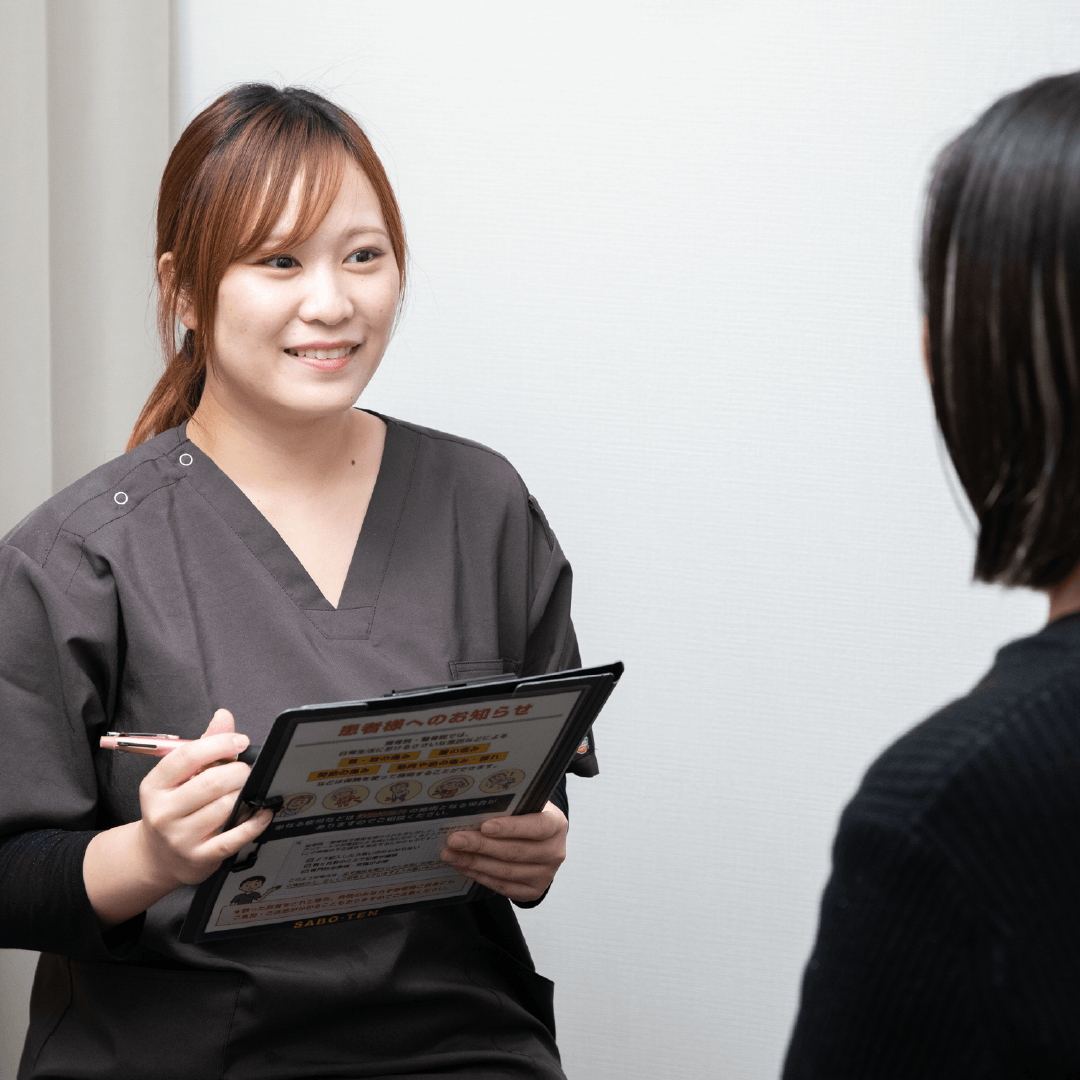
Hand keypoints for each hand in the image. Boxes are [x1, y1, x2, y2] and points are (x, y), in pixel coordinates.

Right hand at [84, 709, 272, 924]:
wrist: (155, 856)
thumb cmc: (172, 808)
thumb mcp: (178, 777)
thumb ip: (204, 746)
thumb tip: (224, 716)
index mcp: (155, 786)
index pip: (187, 756)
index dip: (220, 744)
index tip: (240, 742)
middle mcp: (164, 812)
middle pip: (211, 782)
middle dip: (239, 771)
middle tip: (246, 771)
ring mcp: (180, 837)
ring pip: (225, 807)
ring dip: (245, 794)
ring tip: (248, 790)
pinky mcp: (200, 857)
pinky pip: (235, 837)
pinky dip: (255, 822)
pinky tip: (264, 812)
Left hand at [440, 802, 566, 901]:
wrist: (541, 841)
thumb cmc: (528, 816)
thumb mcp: (526, 806)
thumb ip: (508, 807)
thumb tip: (472, 808)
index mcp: (556, 825)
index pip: (536, 826)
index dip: (511, 827)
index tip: (484, 826)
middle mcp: (555, 852)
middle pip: (514, 851)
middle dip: (480, 845)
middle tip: (455, 840)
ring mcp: (545, 875)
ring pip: (505, 871)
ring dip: (474, 862)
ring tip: (451, 854)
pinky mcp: (533, 891)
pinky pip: (502, 886)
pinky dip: (479, 876)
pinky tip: (463, 866)